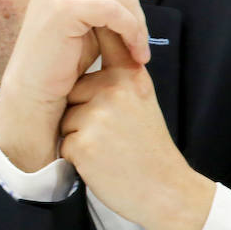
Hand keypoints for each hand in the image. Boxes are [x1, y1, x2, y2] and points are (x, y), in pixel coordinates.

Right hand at [0, 0, 156, 171]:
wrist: (35, 87)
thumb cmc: (63, 55)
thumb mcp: (89, 14)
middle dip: (138, 13)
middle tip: (139, 43)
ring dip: (139, 28)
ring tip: (138, 52)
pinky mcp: (64, 6)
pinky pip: (117, 12)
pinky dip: (133, 34)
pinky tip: (136, 54)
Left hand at [59, 29, 213, 229]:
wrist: (167, 190)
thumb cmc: (148, 146)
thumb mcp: (141, 99)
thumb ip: (118, 77)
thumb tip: (84, 52)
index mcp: (129, 76)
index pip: (103, 40)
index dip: (92, 39)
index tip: (90, 45)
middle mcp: (113, 90)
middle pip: (72, 91)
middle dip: (81, 111)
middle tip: (112, 133)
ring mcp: (97, 116)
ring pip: (65, 118)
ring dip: (77, 134)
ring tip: (108, 148)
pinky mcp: (82, 142)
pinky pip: (63, 143)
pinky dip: (76, 156)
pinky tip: (101, 162)